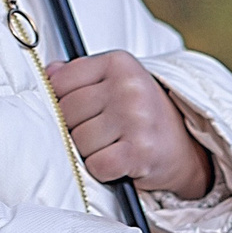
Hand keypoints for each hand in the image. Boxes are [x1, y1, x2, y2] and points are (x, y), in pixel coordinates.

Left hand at [44, 50, 214, 199]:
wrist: (183, 146)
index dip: (62, 102)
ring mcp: (136, 118)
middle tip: (101, 132)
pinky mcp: (140, 151)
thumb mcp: (113, 81)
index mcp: (118, 62)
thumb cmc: (139, 113)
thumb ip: (78, 74)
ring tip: (111, 146)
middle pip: (66, 114)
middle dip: (76, 129)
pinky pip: (97, 165)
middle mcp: (129, 86)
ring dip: (90, 152)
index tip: (82, 110)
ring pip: (78, 142)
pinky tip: (117, 162)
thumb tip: (48, 72)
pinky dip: (102, 170)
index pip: (60, 82)